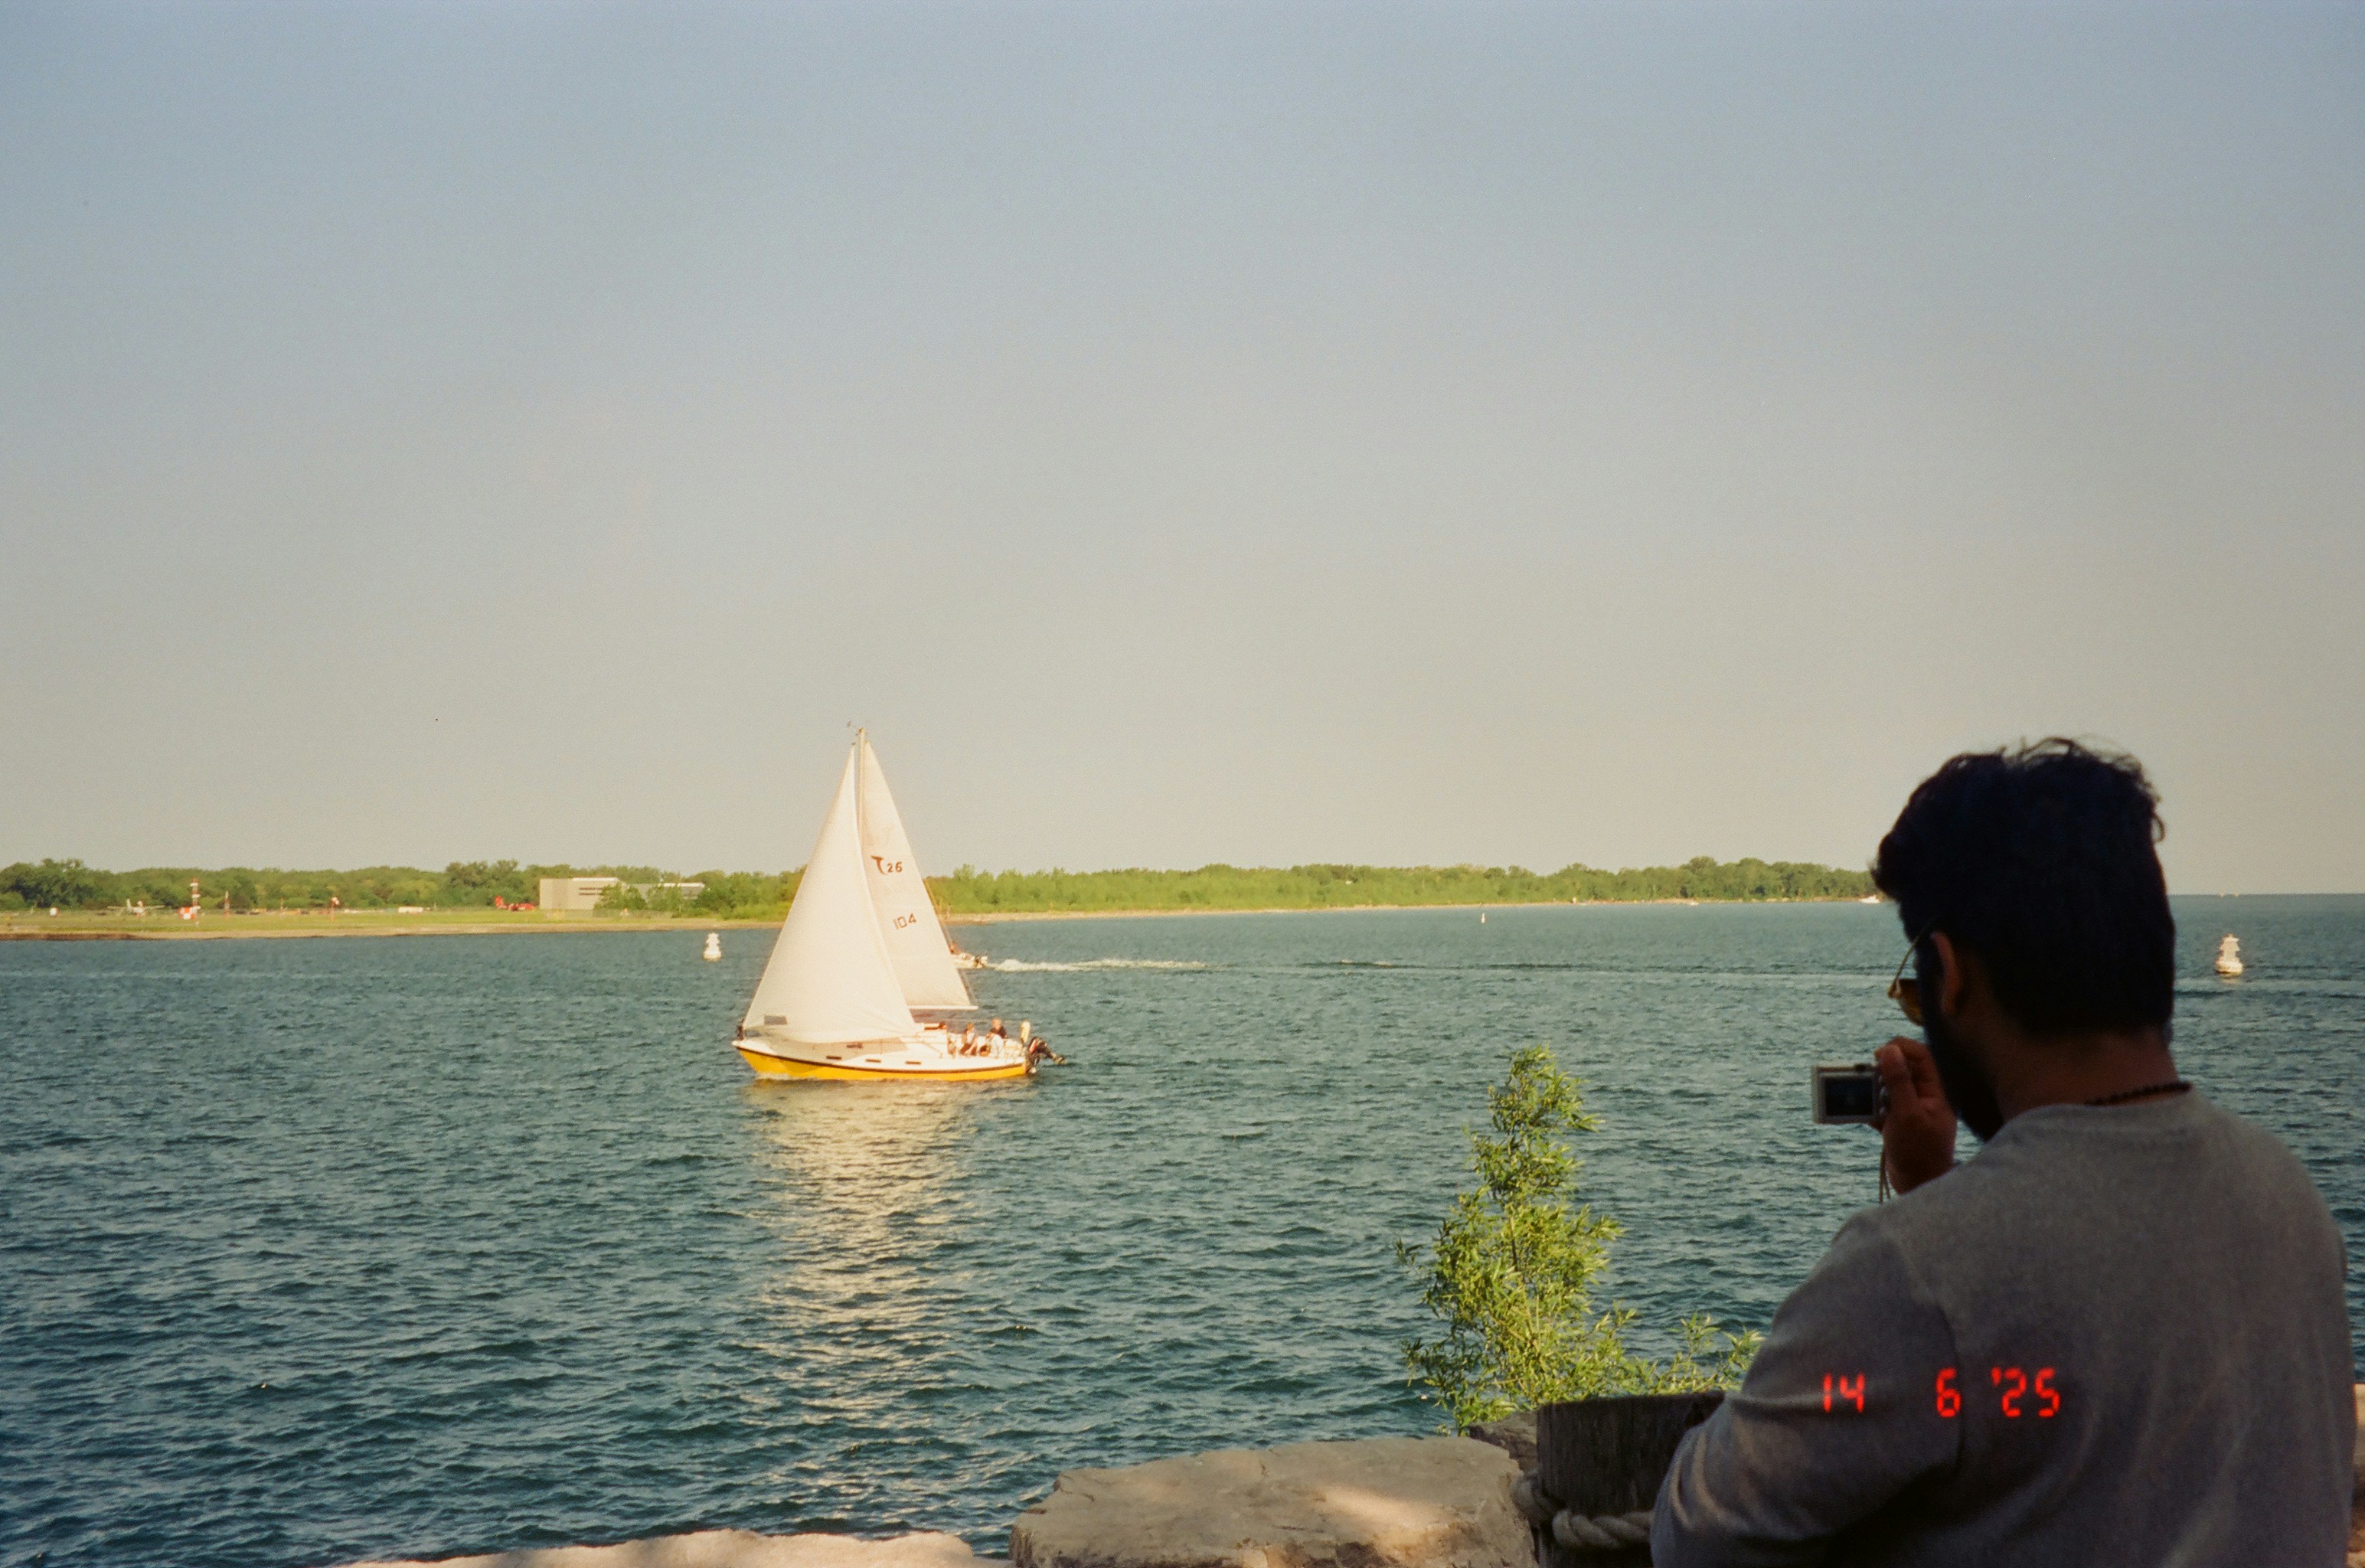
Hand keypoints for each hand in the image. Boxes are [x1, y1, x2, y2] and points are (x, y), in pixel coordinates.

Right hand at [1872, 1036, 1956, 1194]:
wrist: (1919, 1186)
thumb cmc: (1919, 1153)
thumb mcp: (1906, 1113)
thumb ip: (1898, 1081)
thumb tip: (1890, 1050)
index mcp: (1935, 1092)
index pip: (1921, 1056)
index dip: (1900, 1049)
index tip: (1877, 1054)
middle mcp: (1924, 1098)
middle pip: (1902, 1069)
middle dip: (1881, 1071)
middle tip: (1865, 1078)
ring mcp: (1911, 1111)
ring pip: (1889, 1088)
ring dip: (1873, 1091)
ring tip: (1862, 1099)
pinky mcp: (1898, 1124)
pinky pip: (1881, 1107)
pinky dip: (1870, 1108)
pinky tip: (1863, 1115)